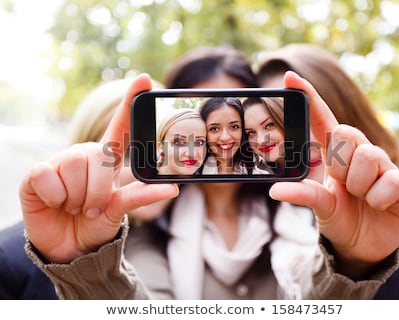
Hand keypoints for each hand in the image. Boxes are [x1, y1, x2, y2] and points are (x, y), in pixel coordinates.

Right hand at [20, 74, 178, 262]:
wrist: (68, 247)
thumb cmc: (96, 223)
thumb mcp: (120, 209)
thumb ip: (141, 196)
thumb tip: (172, 187)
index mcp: (106, 160)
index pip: (120, 125)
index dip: (130, 101)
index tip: (144, 79)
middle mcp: (84, 155)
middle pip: (97, 155)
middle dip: (98, 190)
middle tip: (91, 206)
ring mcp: (59, 162)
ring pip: (74, 165)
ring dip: (78, 196)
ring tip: (73, 205)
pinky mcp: (36, 173)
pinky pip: (48, 177)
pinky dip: (55, 198)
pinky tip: (54, 202)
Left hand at [270, 71, 398, 274]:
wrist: (362, 245)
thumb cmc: (339, 216)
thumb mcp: (319, 204)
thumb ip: (302, 193)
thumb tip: (275, 190)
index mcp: (336, 153)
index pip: (322, 118)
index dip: (308, 97)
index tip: (289, 76)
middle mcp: (360, 152)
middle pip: (347, 132)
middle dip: (339, 162)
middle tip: (342, 183)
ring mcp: (383, 166)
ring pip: (368, 156)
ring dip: (358, 184)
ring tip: (360, 197)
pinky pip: (389, 181)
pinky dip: (378, 199)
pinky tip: (378, 205)